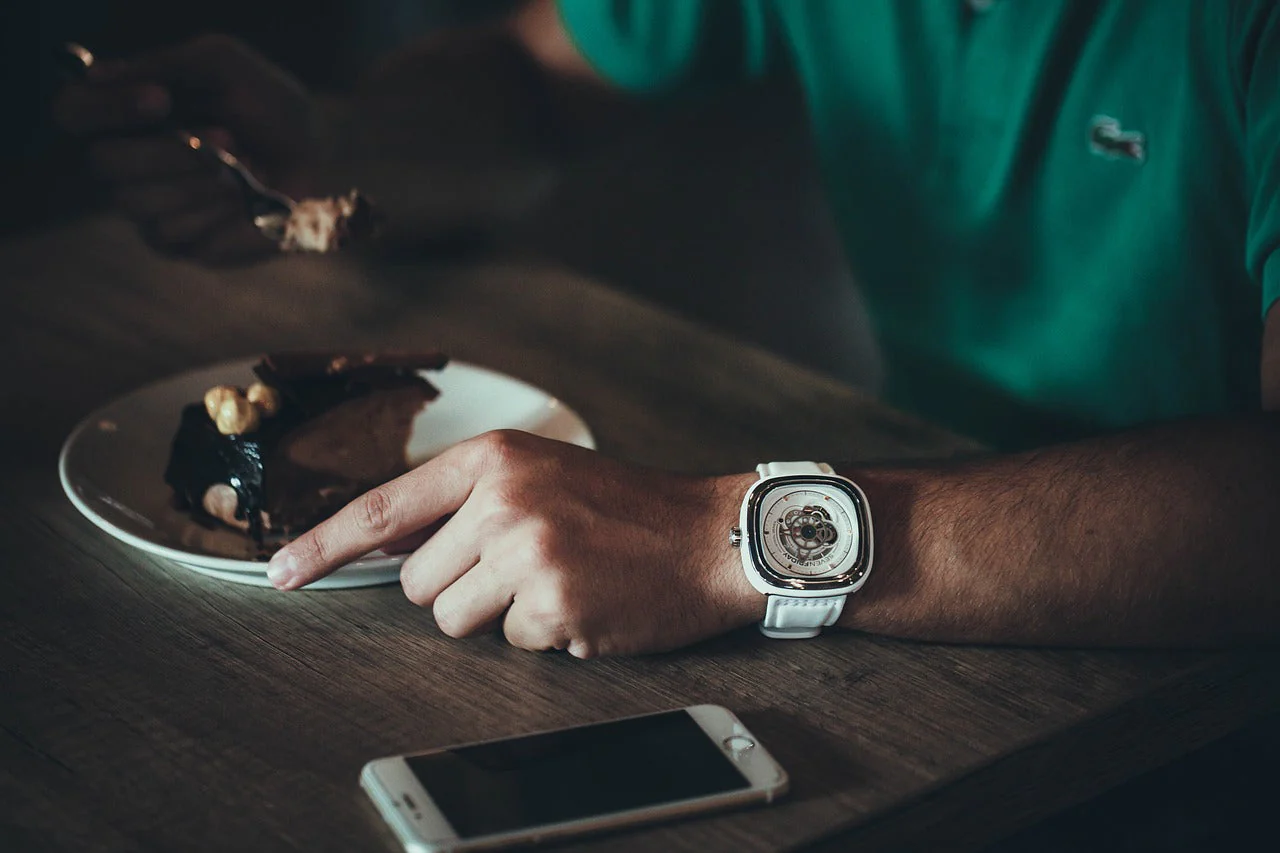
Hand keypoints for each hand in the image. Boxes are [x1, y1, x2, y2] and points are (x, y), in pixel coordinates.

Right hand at [52, 35, 318, 263]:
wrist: (324, 159)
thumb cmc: (271, 107)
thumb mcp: (224, 66)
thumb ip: (163, 65)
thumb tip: (92, 73)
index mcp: (127, 114)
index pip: (75, 111)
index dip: (106, 107)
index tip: (160, 99)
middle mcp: (128, 163)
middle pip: (106, 164)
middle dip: (169, 152)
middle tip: (226, 136)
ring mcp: (151, 209)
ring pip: (139, 204)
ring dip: (202, 181)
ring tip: (248, 165)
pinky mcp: (181, 246)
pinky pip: (176, 234)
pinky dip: (218, 214)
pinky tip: (247, 199)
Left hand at [267, 430, 761, 656]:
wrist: (709, 535)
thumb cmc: (625, 506)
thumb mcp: (538, 475)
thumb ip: (460, 502)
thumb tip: (381, 541)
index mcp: (493, 460)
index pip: (382, 508)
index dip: (321, 545)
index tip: (281, 574)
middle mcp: (502, 503)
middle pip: (414, 582)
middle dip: (455, 588)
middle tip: (518, 566)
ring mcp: (527, 557)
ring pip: (452, 619)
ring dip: (495, 615)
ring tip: (554, 581)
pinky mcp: (553, 608)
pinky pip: (510, 643)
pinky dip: (543, 633)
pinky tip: (583, 602)